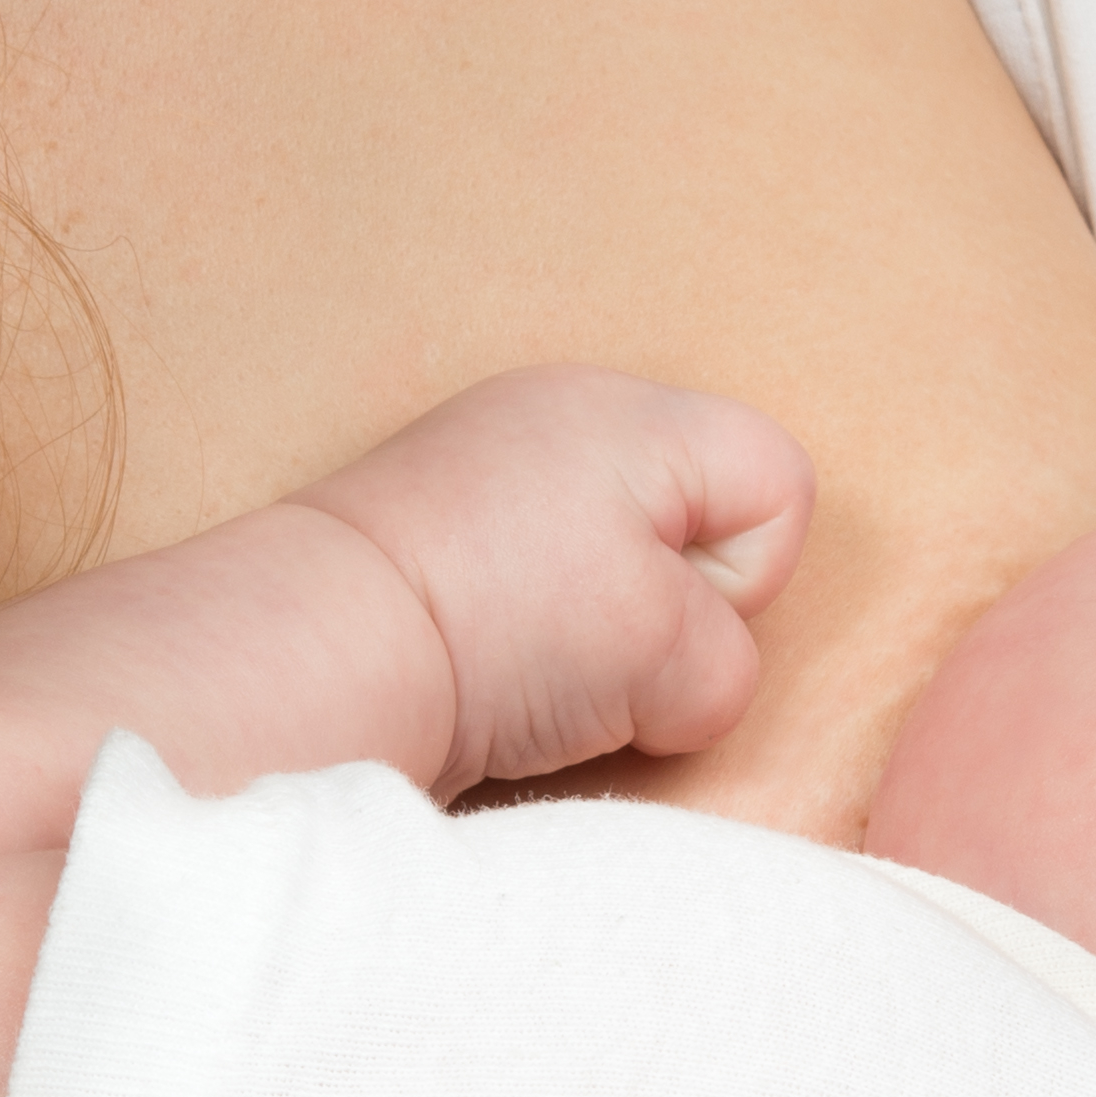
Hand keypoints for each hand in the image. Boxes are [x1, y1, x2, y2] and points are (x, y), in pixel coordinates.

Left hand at [289, 372, 809, 791]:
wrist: (315, 655)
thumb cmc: (500, 630)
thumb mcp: (679, 661)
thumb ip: (727, 663)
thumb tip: (671, 684)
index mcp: (631, 412)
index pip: (780, 484)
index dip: (748, 579)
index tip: (664, 617)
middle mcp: (556, 419)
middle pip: (693, 526)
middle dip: (668, 609)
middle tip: (593, 647)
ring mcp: (482, 474)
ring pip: (610, 572)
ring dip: (590, 640)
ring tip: (525, 670)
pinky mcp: (428, 541)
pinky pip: (526, 596)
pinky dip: (517, 647)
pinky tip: (476, 674)